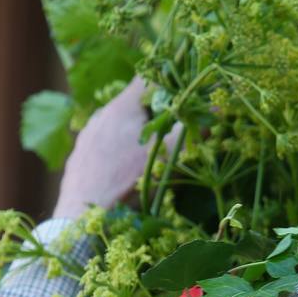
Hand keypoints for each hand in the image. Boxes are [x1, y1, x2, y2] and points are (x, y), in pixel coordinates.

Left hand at [52, 78, 179, 218]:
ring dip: (137, 131)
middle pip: (133, 103)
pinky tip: (128, 169)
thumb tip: (217, 106)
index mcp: (121, 108)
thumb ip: (189, 129)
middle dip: (155, 111)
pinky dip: (120, 147)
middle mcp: (100, 115)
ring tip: (152, 152)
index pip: (146, 79)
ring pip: (118, 124)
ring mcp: (87, 135)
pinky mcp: (80, 155)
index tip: (184, 88)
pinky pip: (105, 142)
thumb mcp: (166, 156)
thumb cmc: (128, 183)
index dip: (167, 80)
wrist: (83, 217)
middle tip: (175, 126)